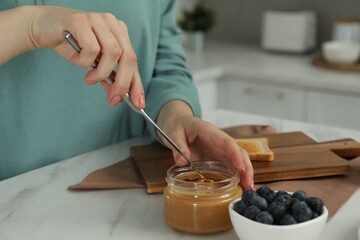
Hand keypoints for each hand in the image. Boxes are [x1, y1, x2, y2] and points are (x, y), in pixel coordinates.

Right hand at [1, 6, 144, 107]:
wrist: (44, 27)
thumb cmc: (72, 45)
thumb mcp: (94, 64)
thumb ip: (108, 76)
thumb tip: (118, 96)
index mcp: (120, 33)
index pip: (133, 61)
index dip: (137, 84)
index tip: (139, 104)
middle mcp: (112, 24)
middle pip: (128, 57)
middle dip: (123, 83)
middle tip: (113, 99)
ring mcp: (98, 20)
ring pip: (113, 52)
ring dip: (101, 72)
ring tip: (88, 78)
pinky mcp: (81, 20)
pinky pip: (91, 48)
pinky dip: (85, 61)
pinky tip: (76, 59)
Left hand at [156, 100, 253, 189]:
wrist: (178, 124)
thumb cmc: (178, 126)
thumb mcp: (174, 134)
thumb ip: (178, 146)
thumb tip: (182, 161)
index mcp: (210, 132)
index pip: (227, 142)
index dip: (235, 154)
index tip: (240, 168)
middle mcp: (219, 142)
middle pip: (239, 153)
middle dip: (246, 168)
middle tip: (248, 185)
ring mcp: (220, 151)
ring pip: (238, 161)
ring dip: (245, 175)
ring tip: (247, 191)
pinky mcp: (217, 159)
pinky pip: (230, 168)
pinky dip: (237, 178)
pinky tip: (239, 190)